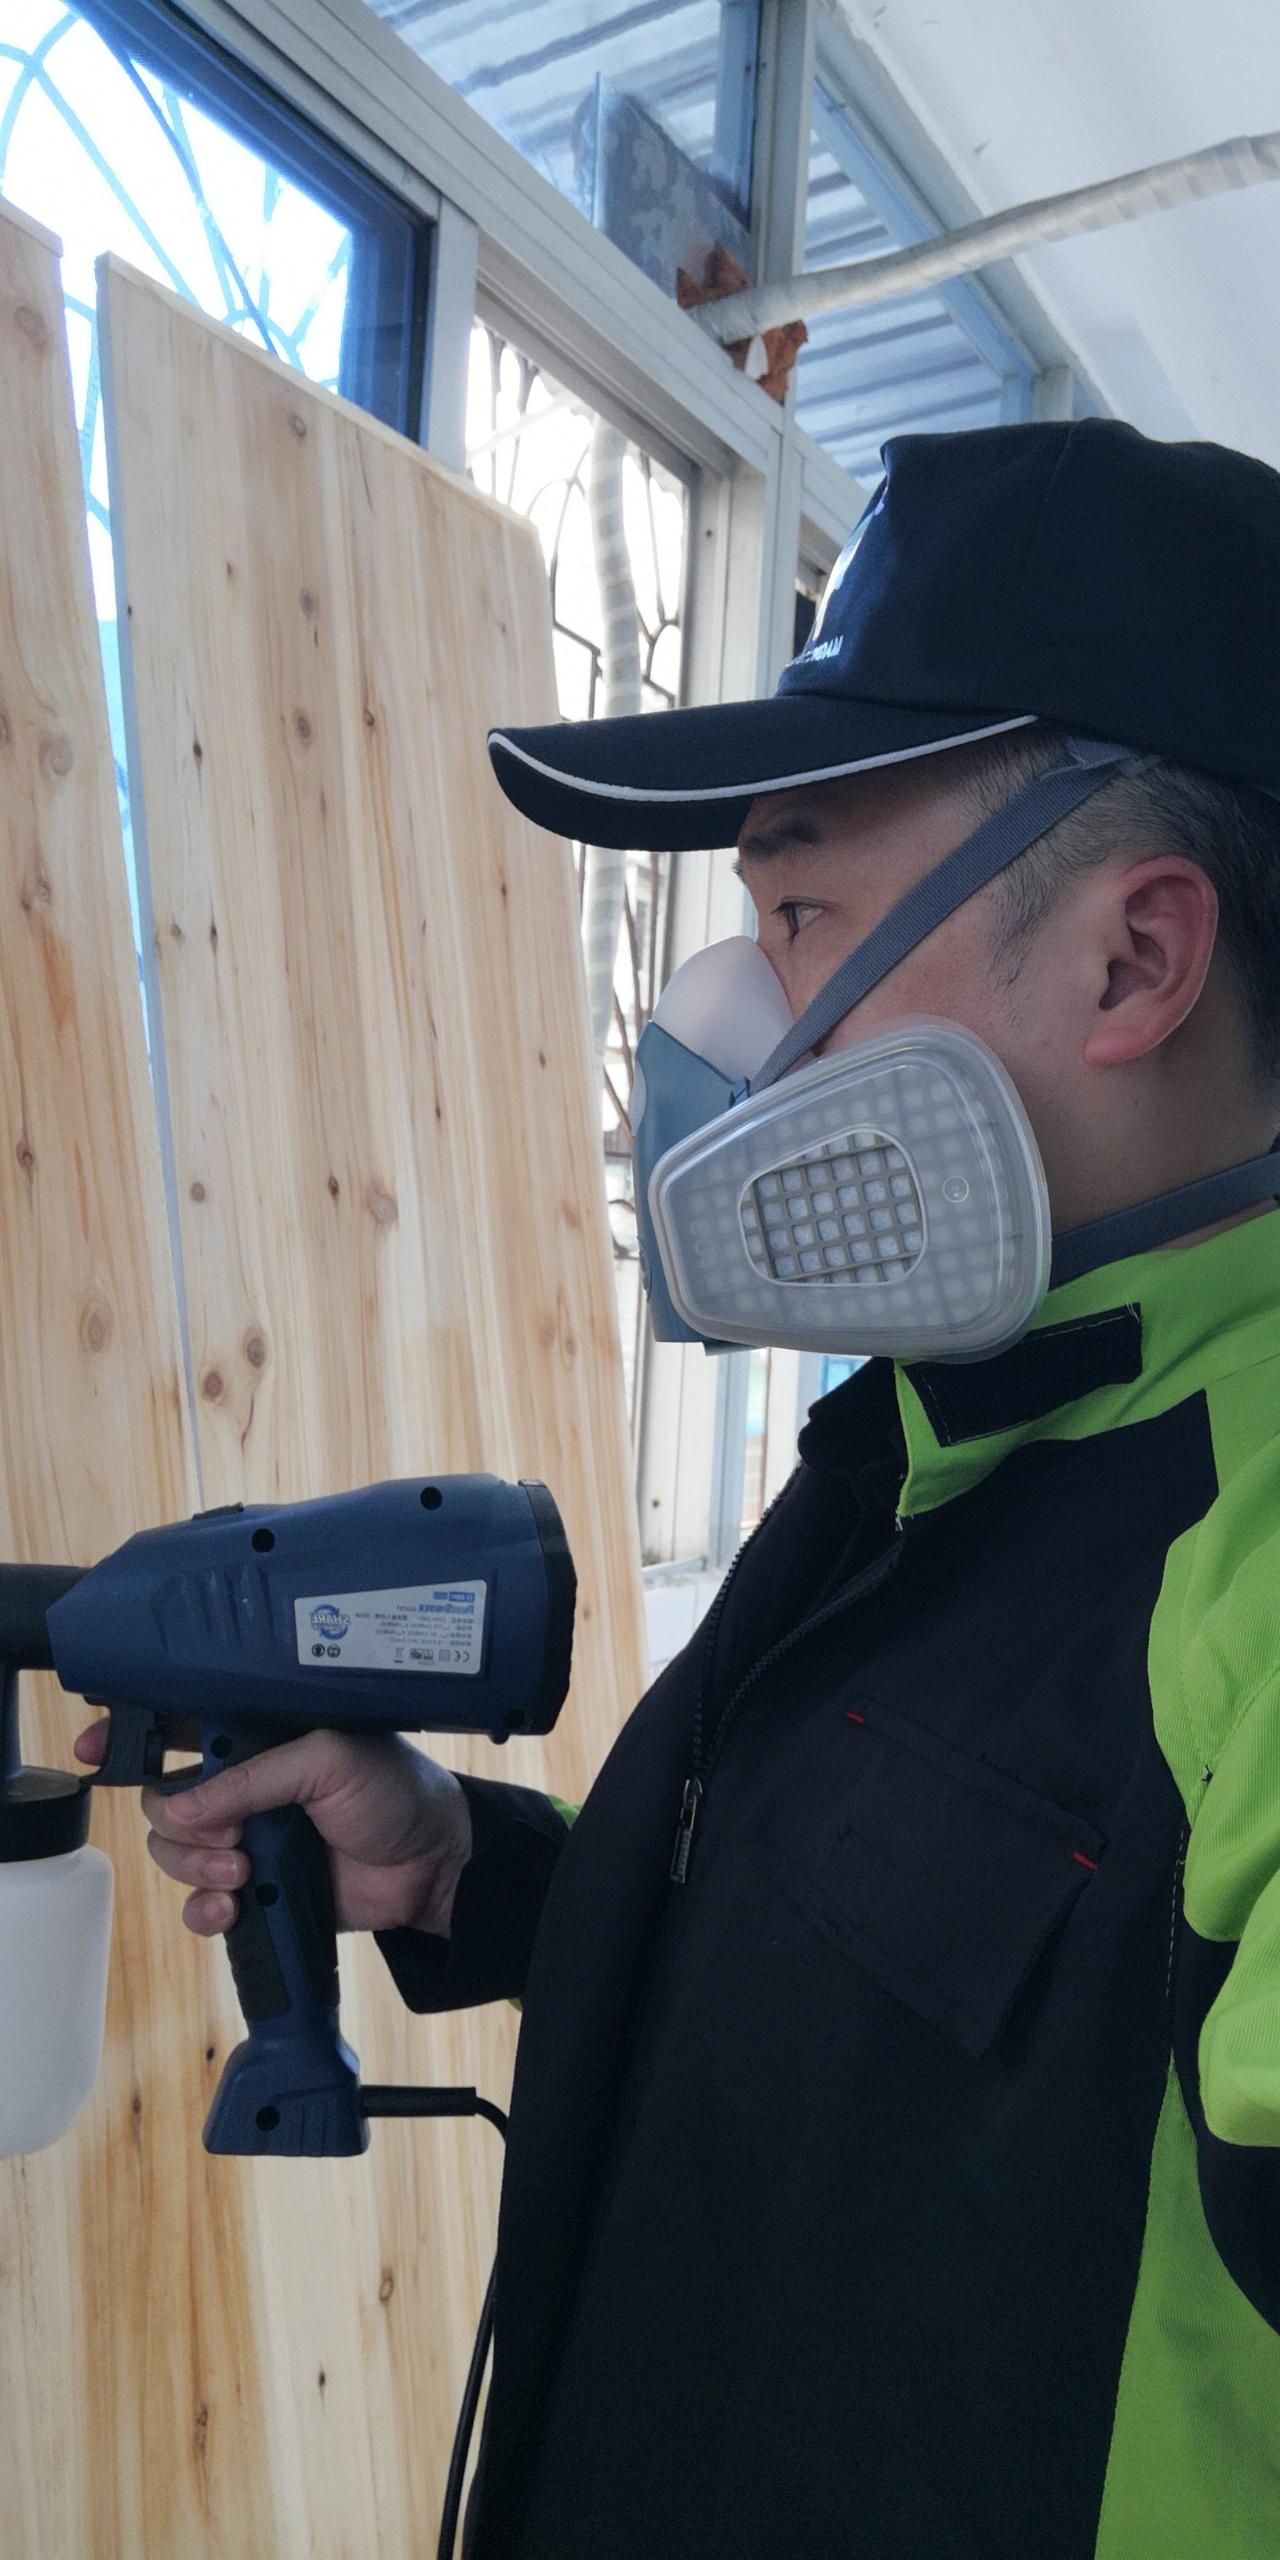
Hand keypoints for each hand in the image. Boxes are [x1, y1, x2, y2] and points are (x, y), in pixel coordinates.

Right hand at [73, 1722, 472, 1940]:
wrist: (435, 1864)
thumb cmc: (396, 1791)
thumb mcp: (330, 1759)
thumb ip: (255, 1776)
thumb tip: (187, 1807)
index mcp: (258, 1736)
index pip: (180, 1723)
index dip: (133, 1732)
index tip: (97, 1745)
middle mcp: (243, 1785)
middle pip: (164, 1799)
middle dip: (180, 1820)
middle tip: (227, 1833)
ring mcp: (245, 1840)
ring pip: (174, 1853)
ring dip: (195, 1866)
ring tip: (243, 1871)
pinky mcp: (256, 1892)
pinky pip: (201, 1905)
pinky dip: (206, 1911)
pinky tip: (233, 1907)